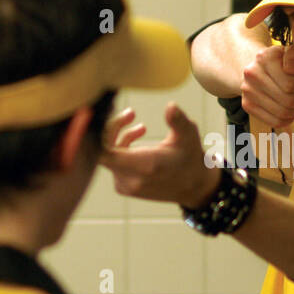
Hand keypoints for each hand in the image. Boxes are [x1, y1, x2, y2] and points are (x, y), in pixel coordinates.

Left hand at [100, 103, 220, 207]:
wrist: (194, 187)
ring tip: (142, 128)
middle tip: (131, 113)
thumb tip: (170, 106)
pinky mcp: (124, 188)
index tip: (111, 117)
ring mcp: (125, 185)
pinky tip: (138, 142)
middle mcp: (131, 179)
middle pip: (103, 151)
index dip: (100, 134)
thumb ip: (178, 121)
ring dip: (120, 138)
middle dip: (113, 128)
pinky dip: (121, 150)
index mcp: (144, 165)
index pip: (103, 153)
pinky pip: (113, 164)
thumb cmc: (191, 158)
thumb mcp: (188, 136)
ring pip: (107, 156)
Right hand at [240, 43, 293, 128]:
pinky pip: (275, 121)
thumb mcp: (291, 52)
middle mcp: (252, 74)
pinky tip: (289, 111)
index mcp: (265, 58)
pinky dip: (287, 119)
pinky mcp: (247, 105)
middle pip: (288, 100)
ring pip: (282, 113)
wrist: (257, 68)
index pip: (290, 85)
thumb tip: (293, 70)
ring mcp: (247, 91)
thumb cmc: (281, 62)